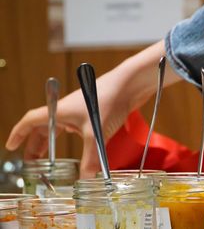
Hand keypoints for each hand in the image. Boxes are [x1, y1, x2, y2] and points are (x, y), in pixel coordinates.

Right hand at [6, 41, 181, 177]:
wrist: (129, 84)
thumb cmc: (108, 99)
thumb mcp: (96, 133)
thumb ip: (91, 158)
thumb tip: (86, 180)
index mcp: (59, 111)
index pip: (30, 121)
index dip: (18, 133)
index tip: (11, 146)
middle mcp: (67, 110)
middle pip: (44, 128)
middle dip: (36, 145)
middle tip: (32, 162)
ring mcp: (81, 111)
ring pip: (61, 128)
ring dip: (54, 143)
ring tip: (50, 159)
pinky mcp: (95, 113)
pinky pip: (77, 128)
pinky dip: (73, 139)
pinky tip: (79, 147)